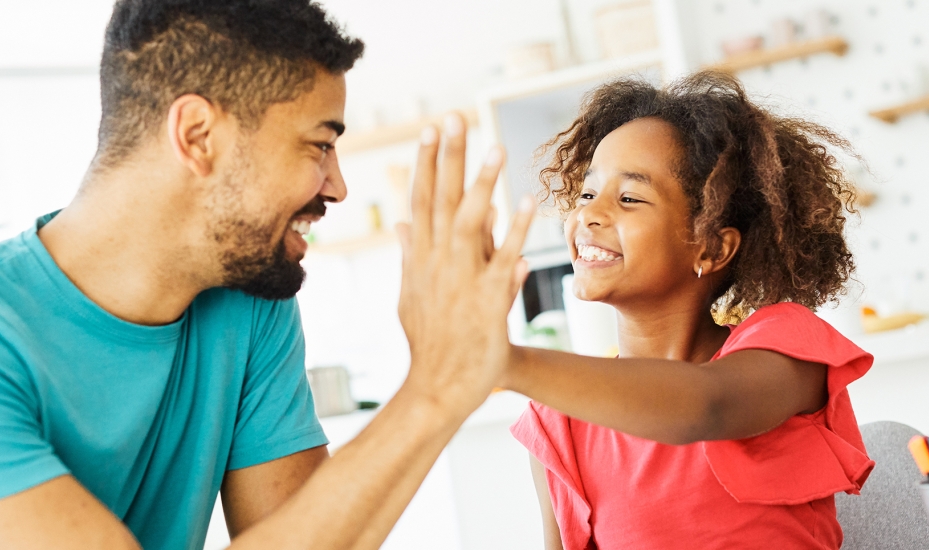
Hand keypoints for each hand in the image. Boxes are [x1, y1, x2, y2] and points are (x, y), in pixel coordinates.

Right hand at [395, 113, 533, 417]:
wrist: (438, 388)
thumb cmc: (429, 343)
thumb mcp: (410, 296)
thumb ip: (408, 256)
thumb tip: (400, 225)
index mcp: (420, 259)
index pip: (422, 200)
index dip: (426, 163)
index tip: (432, 129)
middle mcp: (436, 264)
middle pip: (442, 200)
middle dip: (448, 156)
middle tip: (456, 117)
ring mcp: (460, 281)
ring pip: (470, 223)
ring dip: (482, 184)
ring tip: (496, 148)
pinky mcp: (486, 301)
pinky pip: (504, 260)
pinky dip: (517, 232)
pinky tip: (528, 205)